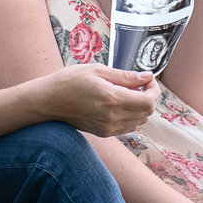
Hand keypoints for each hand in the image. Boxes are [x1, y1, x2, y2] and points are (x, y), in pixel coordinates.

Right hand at [41, 64, 157, 136]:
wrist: (48, 101)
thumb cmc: (69, 81)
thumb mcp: (97, 70)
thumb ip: (125, 76)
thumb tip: (147, 77)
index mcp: (112, 99)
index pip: (148, 102)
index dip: (154, 90)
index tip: (148, 79)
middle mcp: (112, 117)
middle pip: (146, 113)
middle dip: (148, 97)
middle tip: (138, 83)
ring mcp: (108, 127)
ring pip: (139, 121)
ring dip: (140, 107)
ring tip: (127, 92)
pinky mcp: (104, 132)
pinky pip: (128, 127)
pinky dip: (131, 116)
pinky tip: (119, 103)